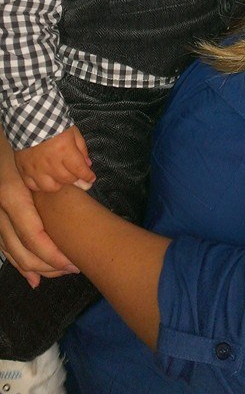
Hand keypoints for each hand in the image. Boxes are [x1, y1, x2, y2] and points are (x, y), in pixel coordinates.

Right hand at [0, 135, 79, 284]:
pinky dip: (15, 261)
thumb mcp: (45, 148)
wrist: (6, 118)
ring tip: (56, 275)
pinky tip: (31, 276)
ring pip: (9, 251)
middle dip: (47, 266)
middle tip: (72, 270)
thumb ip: (67, 164)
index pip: (35, 238)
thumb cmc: (23, 133)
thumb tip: (87, 177)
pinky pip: (1, 242)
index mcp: (13, 195)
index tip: (74, 264)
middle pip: (21, 251)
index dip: (54, 256)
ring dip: (32, 268)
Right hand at [15, 125, 94, 191]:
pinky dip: (41, 185)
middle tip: (74, 172)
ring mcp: (36, 168)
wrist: (29, 118)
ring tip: (59, 176)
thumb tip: (88, 165)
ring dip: (59, 183)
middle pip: (67, 179)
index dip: (88, 176)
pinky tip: (45, 178)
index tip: (91, 179)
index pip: (80, 170)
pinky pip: (34, 186)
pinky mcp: (24, 170)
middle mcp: (50, 162)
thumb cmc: (54, 124)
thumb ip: (82, 150)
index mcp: (64, 150)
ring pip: (51, 187)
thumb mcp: (73, 132)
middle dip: (75, 177)